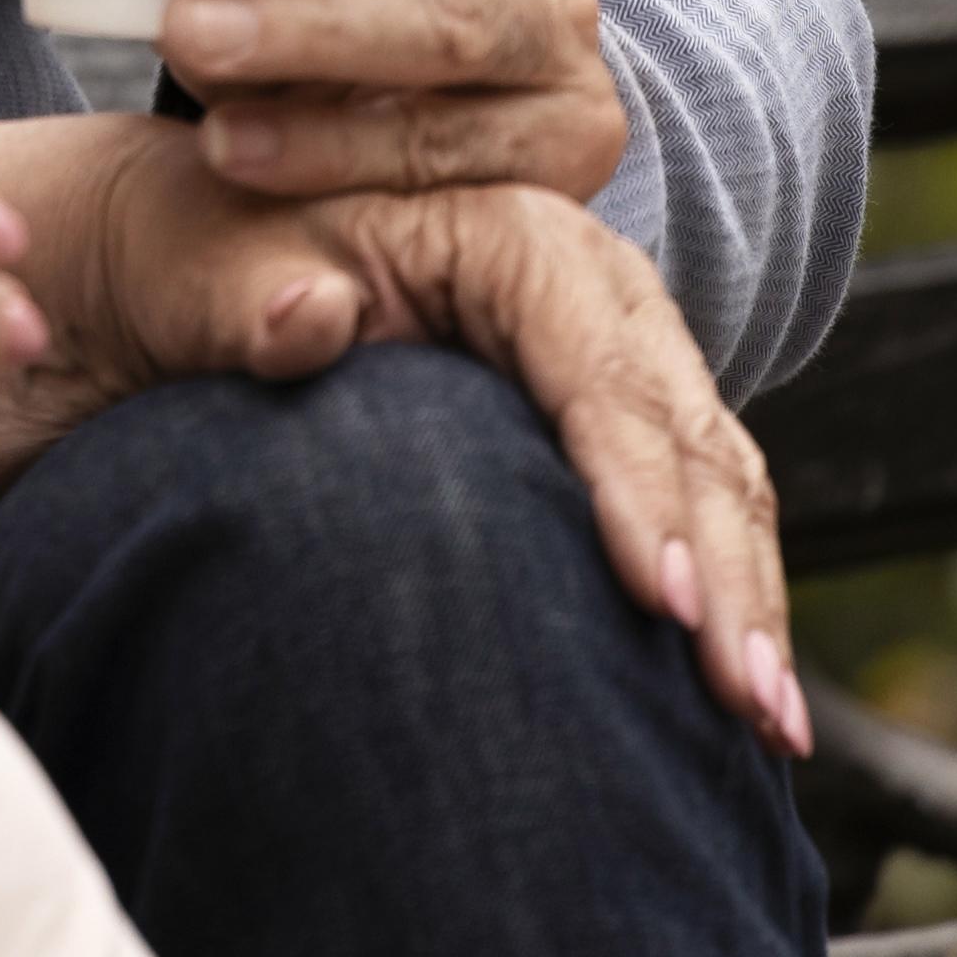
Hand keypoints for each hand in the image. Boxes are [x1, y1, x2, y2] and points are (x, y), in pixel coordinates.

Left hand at [0, 119, 806, 757]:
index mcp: (510, 233)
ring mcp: (609, 355)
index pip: (596, 366)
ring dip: (745, 602)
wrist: (191, 264)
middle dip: (722, 568)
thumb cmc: (200, 261)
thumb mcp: (206, 269)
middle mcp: (586, 288)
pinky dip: (727, 594)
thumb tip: (306, 314)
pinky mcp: (605, 423)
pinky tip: (744, 689)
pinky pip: (693, 506)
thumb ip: (255, 297)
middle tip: (740, 697)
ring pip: (713, 479)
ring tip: (765, 723)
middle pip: (682, 431)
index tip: (657, 595)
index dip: (635, 483)